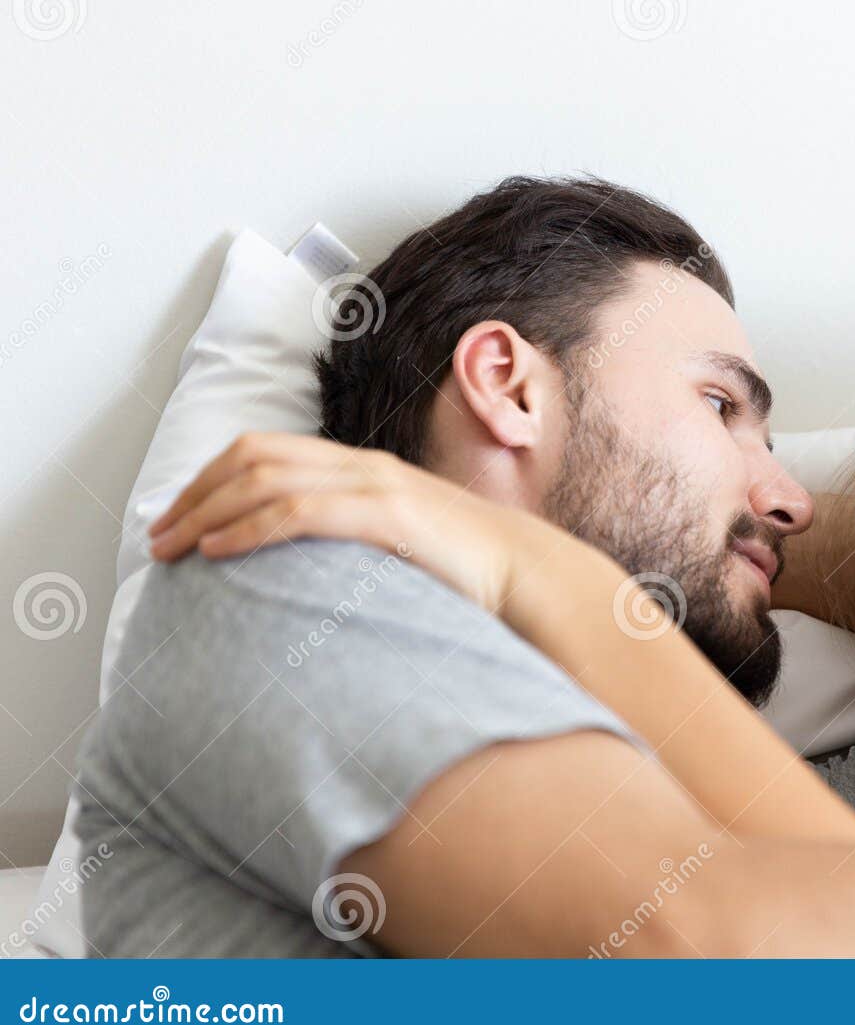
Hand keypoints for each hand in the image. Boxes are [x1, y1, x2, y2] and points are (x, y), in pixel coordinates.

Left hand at [148, 432, 524, 613]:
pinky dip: (249, 528)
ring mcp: (374, 485)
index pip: (266, 450)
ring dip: (207, 512)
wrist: (527, 573)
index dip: (210, 479)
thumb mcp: (400, 546)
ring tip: (173, 548)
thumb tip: (306, 574)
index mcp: (361, 468)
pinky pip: (299, 511)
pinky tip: (219, 551)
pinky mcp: (386, 514)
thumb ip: (355, 542)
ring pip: (265, 479)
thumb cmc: (467, 571)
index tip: (177, 518)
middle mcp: (361, 465)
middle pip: (253, 457)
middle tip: (158, 538)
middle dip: (195, 495)